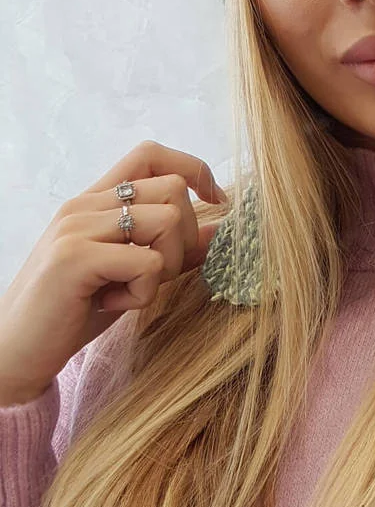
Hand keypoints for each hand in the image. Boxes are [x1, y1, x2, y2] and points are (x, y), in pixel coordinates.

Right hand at [0, 141, 227, 403]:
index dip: (193, 169)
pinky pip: (149, 262)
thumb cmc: (74, 312)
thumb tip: (222, 231)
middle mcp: (84, 204)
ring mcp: (77, 227)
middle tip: (156, 274)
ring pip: (168, 221)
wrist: (14, 352)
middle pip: (173, 189)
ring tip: (129, 290)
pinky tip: (113, 303)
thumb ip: (170, 247)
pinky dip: (144, 291)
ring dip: (165, 267)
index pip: (151, 153)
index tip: (215, 200)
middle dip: (185, 237)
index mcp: (94, 200)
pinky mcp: (75, 258)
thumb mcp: (130, 273)